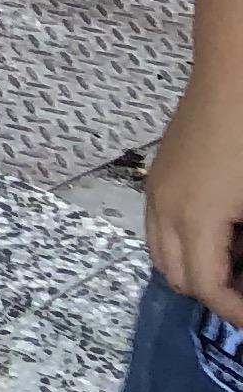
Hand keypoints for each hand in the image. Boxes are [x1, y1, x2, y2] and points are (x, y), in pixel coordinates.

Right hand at [147, 74, 242, 327]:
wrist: (233, 80)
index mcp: (197, 219)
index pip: (208, 287)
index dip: (235, 311)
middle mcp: (165, 210)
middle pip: (178, 277)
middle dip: (213, 294)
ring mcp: (156, 191)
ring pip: (161, 254)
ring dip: (194, 270)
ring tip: (234, 268)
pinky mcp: (158, 177)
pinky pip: (157, 228)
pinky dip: (181, 245)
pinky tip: (217, 234)